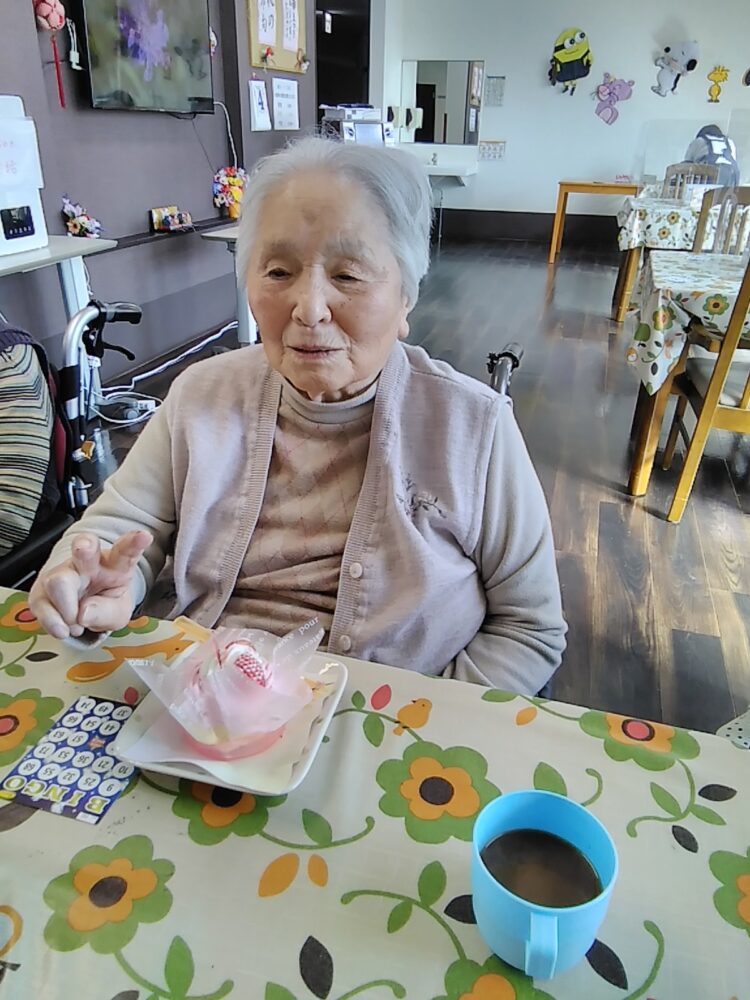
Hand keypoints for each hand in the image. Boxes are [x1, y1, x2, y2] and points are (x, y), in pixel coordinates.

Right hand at [29, 530, 151, 639]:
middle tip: (83, 549)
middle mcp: (87, 564)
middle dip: (84, 546)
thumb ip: (106, 612)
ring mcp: (62, 574)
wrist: (80, 611)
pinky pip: (42, 606)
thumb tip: (83, 614)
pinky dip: (53, 623)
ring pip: (58, 581)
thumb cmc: (104, 605)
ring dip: (68, 609)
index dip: (134, 544)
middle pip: (85, 548)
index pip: (124, 552)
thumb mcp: (117, 614)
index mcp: (114, 565)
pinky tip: (63, 629)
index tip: (144, 537)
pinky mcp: (41, 591)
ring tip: (77, 625)